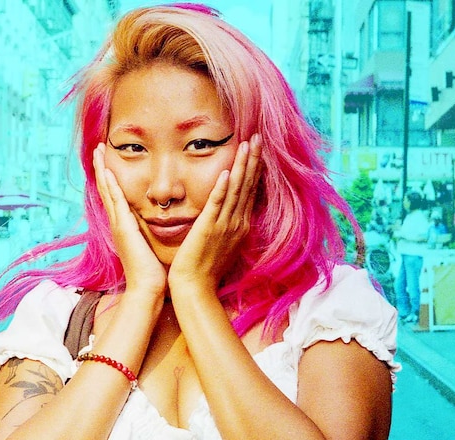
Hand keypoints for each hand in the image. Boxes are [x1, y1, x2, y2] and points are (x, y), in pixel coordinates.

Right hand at [93, 143, 166, 295]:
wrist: (147, 288)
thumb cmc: (152, 271)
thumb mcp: (149, 246)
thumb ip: (149, 234)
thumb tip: (157, 225)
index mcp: (124, 226)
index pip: (115, 196)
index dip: (110, 178)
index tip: (108, 160)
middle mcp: (118, 222)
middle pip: (106, 189)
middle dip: (102, 168)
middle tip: (98, 148)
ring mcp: (118, 224)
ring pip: (107, 190)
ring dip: (102, 170)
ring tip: (98, 151)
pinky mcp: (124, 227)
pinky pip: (116, 201)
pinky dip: (110, 185)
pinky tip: (108, 171)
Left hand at [168, 133, 261, 290]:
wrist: (196, 287)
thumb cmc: (206, 267)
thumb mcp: (222, 242)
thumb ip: (227, 224)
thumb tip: (230, 211)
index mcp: (240, 225)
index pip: (250, 190)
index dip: (254, 168)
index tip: (257, 148)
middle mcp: (237, 222)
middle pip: (248, 185)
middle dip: (253, 160)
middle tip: (258, 137)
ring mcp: (224, 225)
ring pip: (236, 190)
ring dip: (242, 166)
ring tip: (247, 145)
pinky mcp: (208, 229)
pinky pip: (217, 205)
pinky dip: (222, 189)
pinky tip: (226, 173)